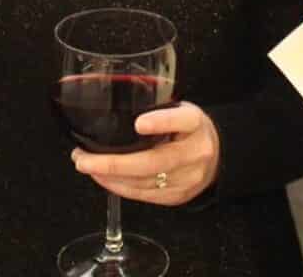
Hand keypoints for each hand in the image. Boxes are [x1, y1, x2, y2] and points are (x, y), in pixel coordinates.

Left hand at [71, 102, 219, 205]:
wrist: (219, 157)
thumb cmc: (189, 129)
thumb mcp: (180, 109)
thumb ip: (157, 108)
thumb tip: (112, 105)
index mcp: (196, 124)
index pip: (182, 120)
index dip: (160, 122)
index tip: (139, 123)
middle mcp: (194, 153)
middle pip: (153, 162)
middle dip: (113, 163)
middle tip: (83, 159)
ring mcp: (187, 179)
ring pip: (144, 182)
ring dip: (109, 176)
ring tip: (85, 165)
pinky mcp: (178, 196)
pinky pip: (144, 195)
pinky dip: (119, 187)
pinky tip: (103, 178)